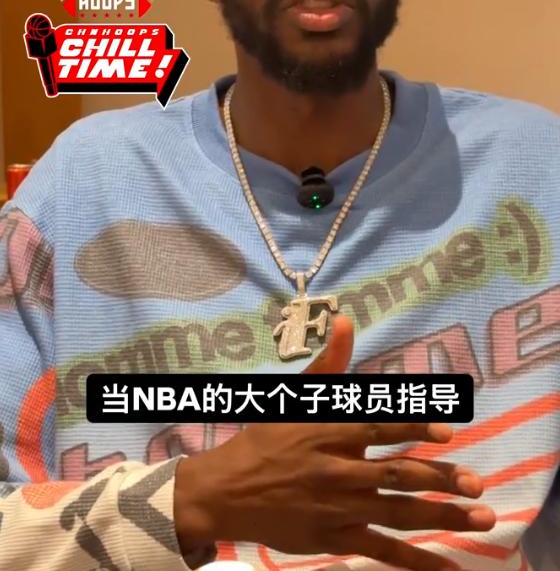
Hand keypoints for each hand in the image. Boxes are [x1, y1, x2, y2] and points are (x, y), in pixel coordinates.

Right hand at [174, 315, 494, 570]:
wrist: (228, 490)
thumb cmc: (266, 438)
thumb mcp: (296, 397)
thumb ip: (329, 363)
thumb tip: (346, 321)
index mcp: (330, 431)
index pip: (378, 428)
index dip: (413, 428)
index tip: (448, 432)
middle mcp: (338, 470)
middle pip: (396, 475)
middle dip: (440, 479)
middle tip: (476, 482)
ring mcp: (339, 507)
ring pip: (398, 514)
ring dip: (442, 517)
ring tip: (481, 518)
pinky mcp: (336, 538)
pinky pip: (382, 551)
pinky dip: (416, 561)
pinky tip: (446, 567)